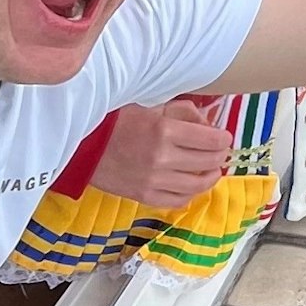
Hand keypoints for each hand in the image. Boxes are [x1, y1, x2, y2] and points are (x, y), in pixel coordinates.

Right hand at [87, 99, 231, 207]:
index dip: (223, 138)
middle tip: (219, 151)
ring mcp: (153, 181)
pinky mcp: (144, 196)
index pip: (211, 140)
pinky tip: (192, 184)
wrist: (82, 146)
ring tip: (212, 169)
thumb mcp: (151, 105)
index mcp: (164, 130)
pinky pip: (179, 200)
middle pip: (209, 162)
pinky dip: (191, 192)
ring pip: (198, 184)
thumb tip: (209, 124)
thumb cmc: (117, 120)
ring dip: (211, 176)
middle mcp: (162, 158)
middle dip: (220, 155)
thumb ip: (183, 113)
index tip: (223, 136)